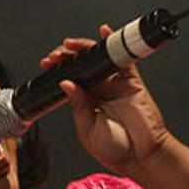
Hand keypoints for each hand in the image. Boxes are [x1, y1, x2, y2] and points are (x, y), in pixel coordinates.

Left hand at [38, 24, 172, 174]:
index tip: (47, 64)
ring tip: (69, 45)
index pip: (69, 78)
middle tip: (55, 55)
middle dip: (66, 56)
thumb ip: (77, 106)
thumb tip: (66, 83)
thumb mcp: (87, 129)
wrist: (141, 157)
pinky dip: (114, 43)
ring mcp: (116, 84)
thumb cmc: (115, 150)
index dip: (58, 68)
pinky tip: (104, 32)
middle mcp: (100, 90)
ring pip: (98, 58)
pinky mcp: (132, 82)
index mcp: (86, 102)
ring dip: (83, 48)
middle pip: (81, 64)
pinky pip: (123, 58)